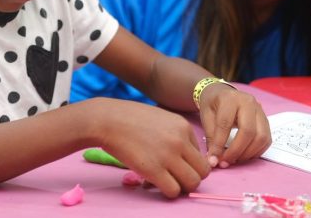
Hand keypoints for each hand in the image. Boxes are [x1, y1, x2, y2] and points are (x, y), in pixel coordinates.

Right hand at [94, 98, 209, 197]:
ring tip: (166, 182)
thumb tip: (181, 157)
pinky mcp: (153, 170)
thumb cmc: (129, 119)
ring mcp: (168, 156)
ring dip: (181, 187)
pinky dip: (167, 192)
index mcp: (183, 126)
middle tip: (175, 178)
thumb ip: (174, 134)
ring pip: (193, 183)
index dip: (189, 163)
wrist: (108, 120)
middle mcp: (180, 141)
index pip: (201, 154)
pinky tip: (154, 184)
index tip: (174, 164)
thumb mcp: (160, 118)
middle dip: (191, 178)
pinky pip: (173, 191)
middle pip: (203, 171)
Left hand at [198, 84, 270, 167]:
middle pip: (248, 131)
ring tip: (234, 159)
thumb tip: (213, 161)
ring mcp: (260, 111)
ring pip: (261, 137)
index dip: (219, 144)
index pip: (225, 124)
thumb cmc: (213, 105)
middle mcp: (249, 103)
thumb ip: (210, 137)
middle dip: (237, 151)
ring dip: (248, 153)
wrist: (222, 93)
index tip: (214, 159)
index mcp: (230, 99)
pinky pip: (266, 140)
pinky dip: (256, 151)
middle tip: (226, 162)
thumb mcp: (206, 116)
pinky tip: (244, 155)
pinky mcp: (266, 120)